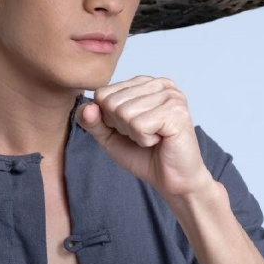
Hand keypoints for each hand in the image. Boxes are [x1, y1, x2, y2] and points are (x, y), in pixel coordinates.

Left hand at [75, 76, 213, 198]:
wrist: (172, 180)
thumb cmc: (144, 155)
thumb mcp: (109, 137)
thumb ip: (93, 121)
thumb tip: (87, 107)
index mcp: (143, 83)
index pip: (102, 94)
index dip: (109, 119)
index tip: (131, 128)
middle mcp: (159, 84)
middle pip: (112, 102)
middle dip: (121, 127)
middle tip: (143, 135)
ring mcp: (170, 95)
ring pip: (124, 113)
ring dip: (134, 135)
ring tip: (152, 138)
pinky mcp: (176, 112)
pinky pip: (139, 125)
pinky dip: (145, 140)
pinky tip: (160, 140)